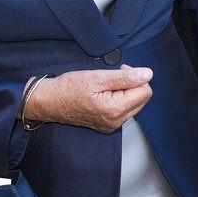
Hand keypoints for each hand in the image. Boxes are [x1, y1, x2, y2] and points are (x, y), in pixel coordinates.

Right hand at [25, 65, 152, 132]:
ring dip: (125, 92)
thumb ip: (125, 77)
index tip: (120, 70)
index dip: (136, 77)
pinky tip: (103, 94)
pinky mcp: (107, 125)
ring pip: (134, 105)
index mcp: (115, 109)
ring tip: (106, 86)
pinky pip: (123, 111)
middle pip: (142, 99)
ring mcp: (112, 125)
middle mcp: (116, 121)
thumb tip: (148, 74)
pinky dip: (118, 99)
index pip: (145, 91)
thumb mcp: (97, 77)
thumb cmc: (69, 88)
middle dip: (132, 85)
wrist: (50, 102)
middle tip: (113, 76)